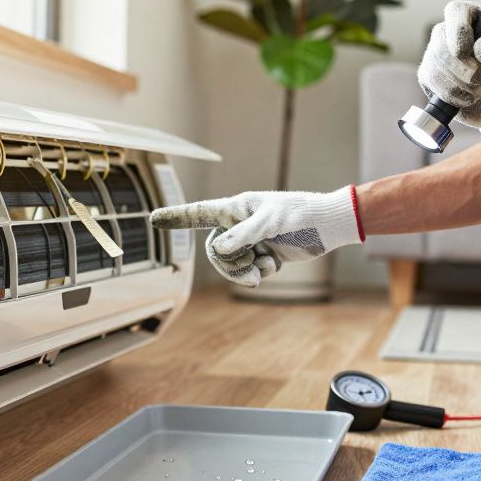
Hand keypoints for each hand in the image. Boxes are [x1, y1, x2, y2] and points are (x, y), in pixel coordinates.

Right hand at [149, 186, 361, 286]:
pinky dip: (261, 271)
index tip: (153, 219)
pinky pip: (248, 270)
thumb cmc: (300, 214)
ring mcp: (250, 240)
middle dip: (230, 265)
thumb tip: (218, 248)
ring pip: (230, 265)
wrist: (327, 226)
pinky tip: (275, 263)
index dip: (176, 217)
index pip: (199, 213)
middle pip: (215, 252)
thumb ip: (243, 235)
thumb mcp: (270, 223)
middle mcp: (238, 224)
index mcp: (235, 208)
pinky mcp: (262, 253)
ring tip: (264, 268)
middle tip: (251, 269)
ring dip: (245, 271)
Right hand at [418, 0, 480, 141]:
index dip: (460, 33)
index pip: (456, 12)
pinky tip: (468, 98)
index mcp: (471, 16)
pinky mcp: (428, 75)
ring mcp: (434, 53)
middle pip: (442, 45)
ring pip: (435, 67)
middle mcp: (448, 32)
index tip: (469, 53)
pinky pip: (432, 84)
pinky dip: (454, 95)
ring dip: (462, 85)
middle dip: (465, 70)